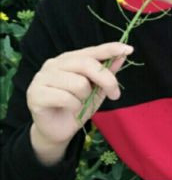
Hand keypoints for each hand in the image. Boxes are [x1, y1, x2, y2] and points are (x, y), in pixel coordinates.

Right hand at [26, 42, 132, 164]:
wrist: (58, 130)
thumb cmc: (78, 106)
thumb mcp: (98, 89)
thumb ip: (107, 73)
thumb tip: (122, 56)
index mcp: (69, 59)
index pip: (92, 50)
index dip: (110, 49)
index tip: (128, 49)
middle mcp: (54, 64)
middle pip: (86, 64)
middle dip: (107, 79)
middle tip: (115, 95)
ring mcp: (42, 77)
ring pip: (78, 83)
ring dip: (85, 97)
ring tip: (79, 103)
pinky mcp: (35, 94)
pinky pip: (66, 98)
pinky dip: (75, 106)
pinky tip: (69, 109)